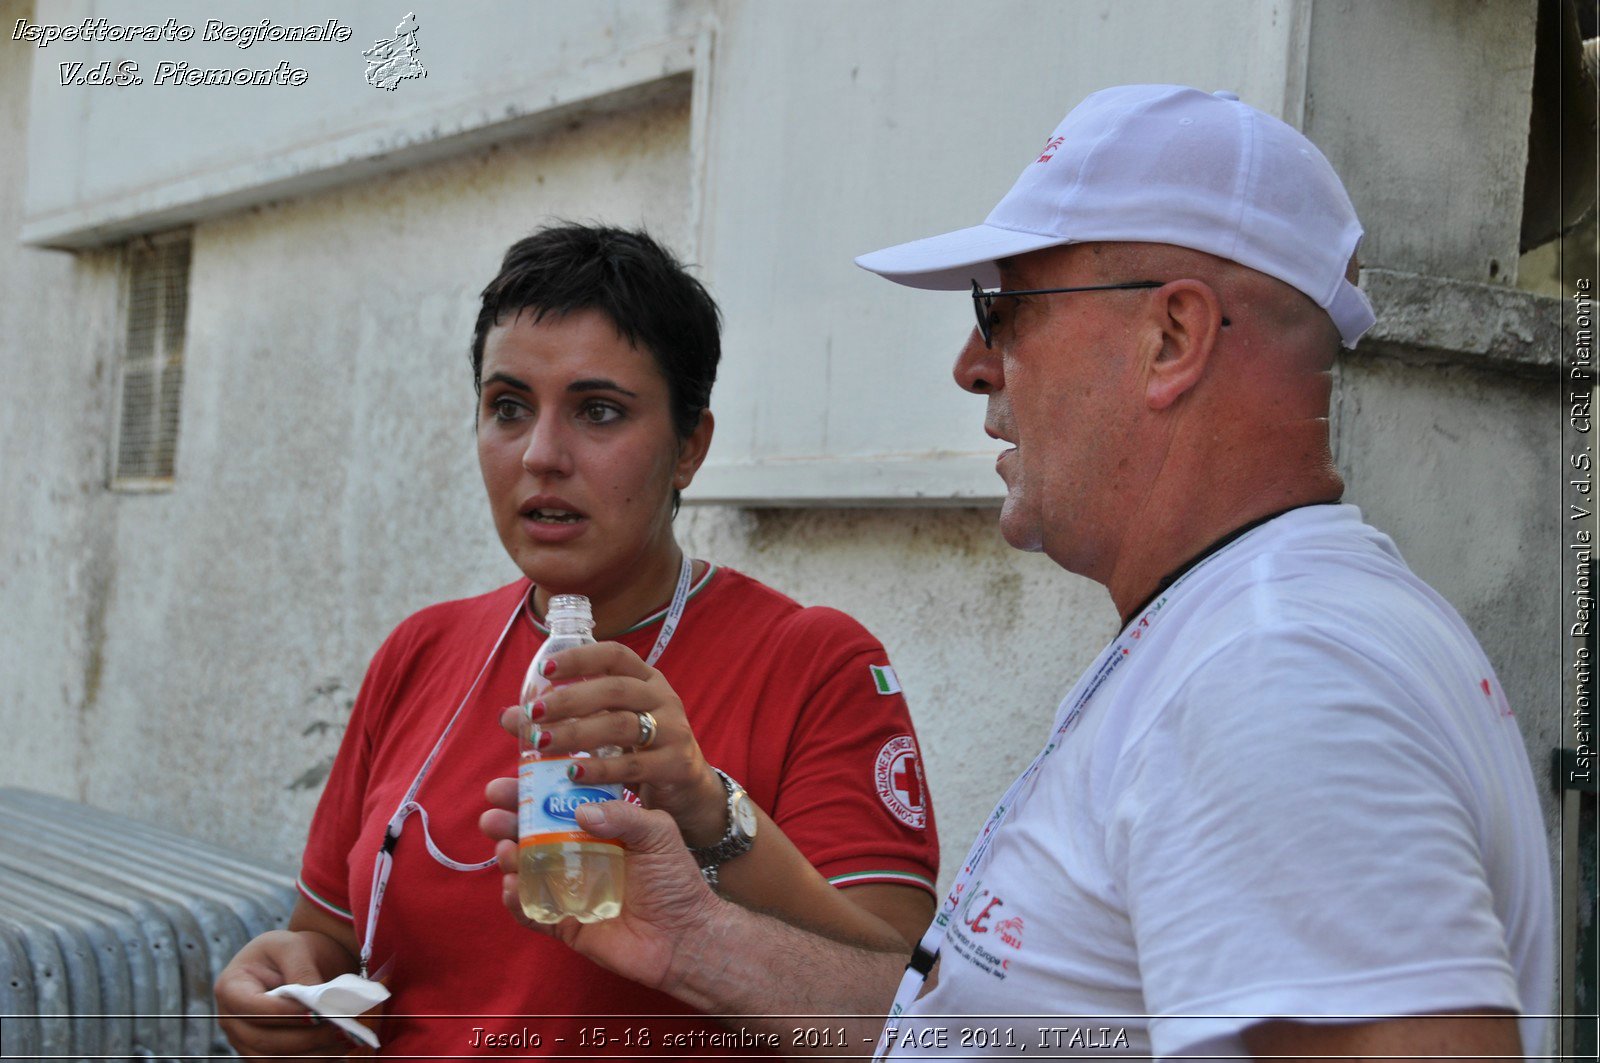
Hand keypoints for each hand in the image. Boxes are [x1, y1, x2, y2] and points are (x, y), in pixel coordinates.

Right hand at [214, 931, 368, 1058]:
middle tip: (340, 1028)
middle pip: (263, 1040)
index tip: (318, 1011)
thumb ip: (302, 972)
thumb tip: (316, 1003)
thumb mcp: (294, 947)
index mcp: (231, 986)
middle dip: (305, 1037)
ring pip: (274, 1058)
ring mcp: (243, 1040)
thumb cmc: (290, 951)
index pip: (254, 1007)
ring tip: (344, 1039)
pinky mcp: (261, 1053)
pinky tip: (336, 1050)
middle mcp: (230, 1019)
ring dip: (312, 1053)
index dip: (286, 1012)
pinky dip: (311, 1059)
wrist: (293, 963)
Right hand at [479, 777, 723, 993]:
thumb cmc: (676, 880)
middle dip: (509, 820)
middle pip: (533, 834)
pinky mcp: (565, 924)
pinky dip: (517, 900)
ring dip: (509, 858)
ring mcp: (569, 890)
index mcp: (599, 829)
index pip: (560, 803)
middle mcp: (578, 856)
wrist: (687, 936)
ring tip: (506, 848)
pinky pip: (533, 912)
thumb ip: (624, 816)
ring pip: (527, 870)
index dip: (535, 790)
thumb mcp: (658, 833)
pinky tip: (512, 886)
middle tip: (492, 811)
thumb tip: (580, 811)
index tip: (514, 775)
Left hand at [502, 641, 728, 845]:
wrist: (688, 788)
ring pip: (621, 724)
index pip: (615, 655)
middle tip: (534, 714)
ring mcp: (674, 731)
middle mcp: (663, 698)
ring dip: (577, 733)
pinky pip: (634, 764)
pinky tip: (572, 774)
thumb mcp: (607, 725)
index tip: (545, 669)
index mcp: (646, 679)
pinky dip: (600, 769)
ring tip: (543, 743)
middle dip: (570, 699)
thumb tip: (508, 716)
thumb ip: (565, 718)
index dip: (580, 658)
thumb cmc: (640, 748)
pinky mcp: (676, 765)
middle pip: (615, 690)